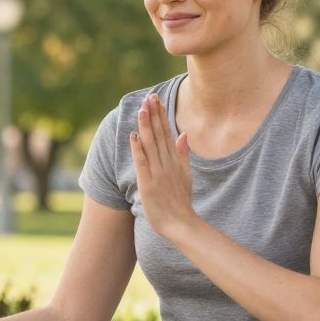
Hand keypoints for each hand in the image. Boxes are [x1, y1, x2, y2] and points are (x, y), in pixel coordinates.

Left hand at [130, 93, 197, 239]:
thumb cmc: (181, 201)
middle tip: (150, 96)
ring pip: (151, 145)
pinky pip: (142, 163)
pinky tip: (133, 136)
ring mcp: (158, 173)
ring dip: (145, 126)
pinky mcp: (148, 183)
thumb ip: (183, 154)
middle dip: (153, 115)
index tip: (156, 100)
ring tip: (141, 109)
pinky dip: (137, 149)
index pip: (167, 133)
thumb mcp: (186, 174)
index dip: (161, 116)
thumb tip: (183, 134)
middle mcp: (167, 163)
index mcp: (175, 160)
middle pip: (159, 135)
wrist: (181, 223)